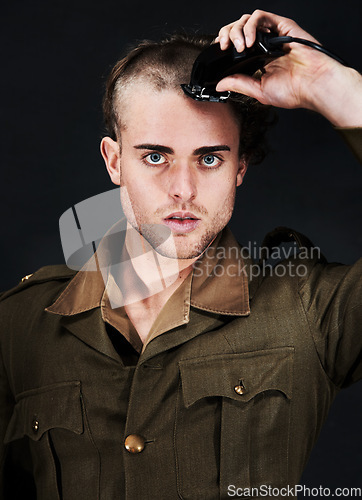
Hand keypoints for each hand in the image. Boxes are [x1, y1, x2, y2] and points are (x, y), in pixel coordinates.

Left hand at [215, 10, 361, 126]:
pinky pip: (260, 16)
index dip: (225, 44)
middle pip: (238, 29)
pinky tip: (249, 41)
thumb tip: (220, 85)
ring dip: (237, 30)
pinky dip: (250, 25)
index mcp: (259, 59)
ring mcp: (273, 34)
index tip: (220, 53)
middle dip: (227, 35)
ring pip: (246, 20)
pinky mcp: (281, 25)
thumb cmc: (294, 90)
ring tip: (239, 47)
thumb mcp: (259, 90)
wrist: (313, 85)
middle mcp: (265, 45)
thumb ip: (239, 84)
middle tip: (225, 47)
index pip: (236, 44)